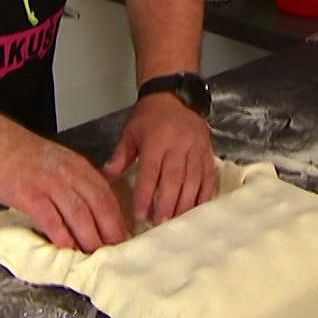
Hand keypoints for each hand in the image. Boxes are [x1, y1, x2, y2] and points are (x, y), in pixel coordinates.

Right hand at [0, 127, 128, 251]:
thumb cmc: (19, 153)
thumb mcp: (56, 160)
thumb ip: (73, 180)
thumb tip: (87, 205)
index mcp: (77, 166)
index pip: (106, 194)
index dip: (118, 217)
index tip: (124, 234)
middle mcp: (68, 174)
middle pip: (99, 205)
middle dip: (111, 231)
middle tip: (117, 251)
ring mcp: (50, 184)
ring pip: (80, 215)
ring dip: (90, 239)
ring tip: (96, 256)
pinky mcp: (30, 196)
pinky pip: (52, 220)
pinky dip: (63, 237)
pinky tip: (69, 250)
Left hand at [103, 94, 217, 223]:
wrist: (174, 95)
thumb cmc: (150, 116)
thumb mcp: (130, 131)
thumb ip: (120, 155)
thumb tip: (108, 175)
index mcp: (156, 140)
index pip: (150, 172)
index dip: (145, 195)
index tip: (140, 214)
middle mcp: (178, 145)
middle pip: (173, 179)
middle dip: (167, 203)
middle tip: (160, 223)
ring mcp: (196, 148)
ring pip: (193, 180)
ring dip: (185, 203)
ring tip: (177, 220)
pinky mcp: (208, 151)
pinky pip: (209, 176)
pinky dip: (204, 194)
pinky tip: (198, 208)